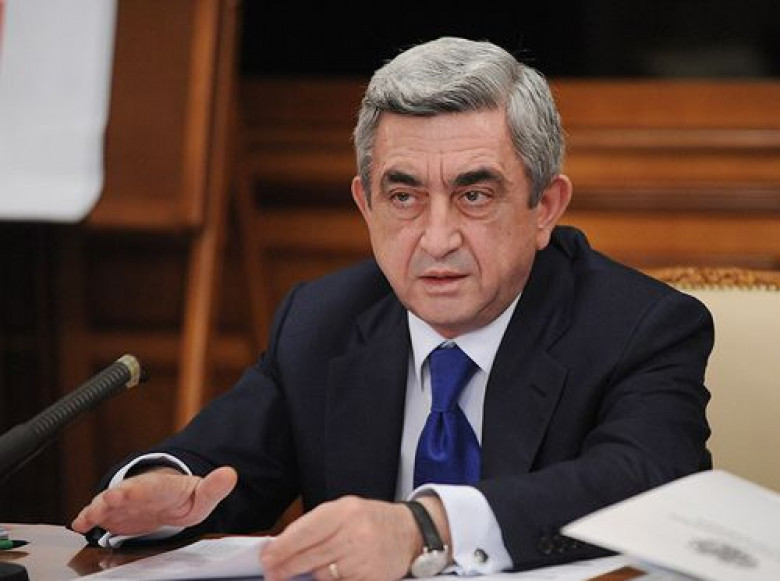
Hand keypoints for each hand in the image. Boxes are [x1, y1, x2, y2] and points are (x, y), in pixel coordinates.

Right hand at [70, 466, 237, 536]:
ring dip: (98, 509)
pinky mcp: (114, 514)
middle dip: (115, 496)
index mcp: (161, 486)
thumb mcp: (202, 494)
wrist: (168, 498)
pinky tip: (79, 524)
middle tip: (107, 500)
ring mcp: (124, 502)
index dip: (138, 490)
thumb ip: (214, 487)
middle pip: (125, 492)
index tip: (126, 491)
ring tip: (89, 516)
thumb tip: (230, 474)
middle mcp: (139, 491)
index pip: (150, 487)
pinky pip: (98, 515)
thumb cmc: (183, 497)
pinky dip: (88, 518)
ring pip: (107, 504)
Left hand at [260, 496, 422, 580]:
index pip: (304, 532)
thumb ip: (315, 525)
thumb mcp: (344, 510)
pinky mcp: (370, 579)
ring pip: (321, 574)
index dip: (281, 548)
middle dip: (285, 567)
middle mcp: (353, 533)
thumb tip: (282, 545)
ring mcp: (362, 558)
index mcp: (344, 511)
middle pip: (308, 556)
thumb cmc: (371, 520)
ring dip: (312, 574)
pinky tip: (336, 573)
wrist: (409, 532)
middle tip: (272, 573)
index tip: (266, 557)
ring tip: (316, 566)